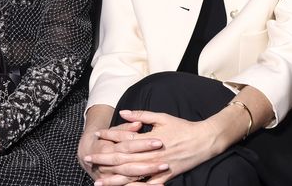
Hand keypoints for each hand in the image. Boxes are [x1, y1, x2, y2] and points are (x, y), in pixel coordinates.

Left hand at [86, 110, 220, 183]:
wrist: (203, 141)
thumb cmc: (182, 127)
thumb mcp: (162, 117)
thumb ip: (142, 115)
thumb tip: (123, 113)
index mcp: (149, 139)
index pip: (124, 138)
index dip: (109, 137)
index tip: (96, 136)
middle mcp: (150, 155)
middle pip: (122, 159)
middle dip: (104, 159)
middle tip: (88, 159)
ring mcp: (157, 168)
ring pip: (131, 176)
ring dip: (113, 179)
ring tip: (98, 181)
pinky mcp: (164, 178)